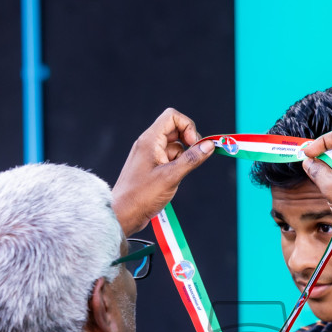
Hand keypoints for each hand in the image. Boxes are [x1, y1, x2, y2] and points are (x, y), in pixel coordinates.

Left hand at [111, 108, 215, 234]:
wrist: (123, 214)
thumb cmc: (141, 196)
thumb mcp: (171, 177)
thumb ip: (191, 159)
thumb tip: (208, 146)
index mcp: (150, 140)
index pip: (172, 116)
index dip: (187, 126)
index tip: (194, 144)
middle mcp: (149, 143)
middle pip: (175, 129)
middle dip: (189, 141)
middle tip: (194, 157)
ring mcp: (150, 155)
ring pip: (174, 145)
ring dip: (183, 156)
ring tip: (178, 174)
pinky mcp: (151, 166)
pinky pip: (169, 158)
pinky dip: (176, 165)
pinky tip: (173, 179)